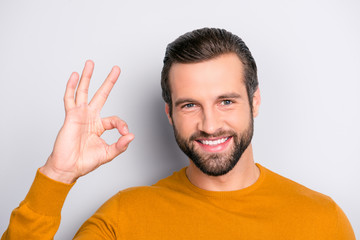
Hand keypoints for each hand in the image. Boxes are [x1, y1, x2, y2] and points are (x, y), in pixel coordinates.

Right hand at [40, 60, 133, 183]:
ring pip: (84, 92)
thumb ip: (120, 146)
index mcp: (100, 126)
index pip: (115, 119)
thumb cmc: (85, 162)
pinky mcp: (71, 116)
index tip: (125, 133)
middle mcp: (90, 117)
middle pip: (101, 95)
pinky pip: (70, 98)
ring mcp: (80, 115)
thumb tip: (131, 136)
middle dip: (109, 82)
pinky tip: (74, 75)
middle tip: (116, 69)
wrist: (68, 168)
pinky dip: (71, 87)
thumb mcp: (108, 154)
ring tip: (91, 63)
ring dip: (87, 77)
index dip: (122, 125)